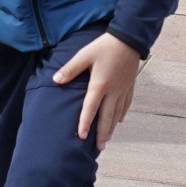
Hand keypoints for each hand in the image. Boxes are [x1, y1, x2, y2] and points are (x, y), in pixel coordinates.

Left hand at [52, 31, 143, 149]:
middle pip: (106, 117)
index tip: (81, 136)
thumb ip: (70, 69)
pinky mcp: (130, 86)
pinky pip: (126, 104)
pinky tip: (119, 120)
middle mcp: (113, 91)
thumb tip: (55, 80)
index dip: (85, 123)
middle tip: (98, 148)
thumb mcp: (84, 54)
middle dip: (102, 133)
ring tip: (106, 139)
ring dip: (111, 127)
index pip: (90, 108)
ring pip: (117, 113)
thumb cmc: (105, 46)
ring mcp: (123, 89)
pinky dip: (121, 114)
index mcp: (100, 84)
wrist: (129, 38)